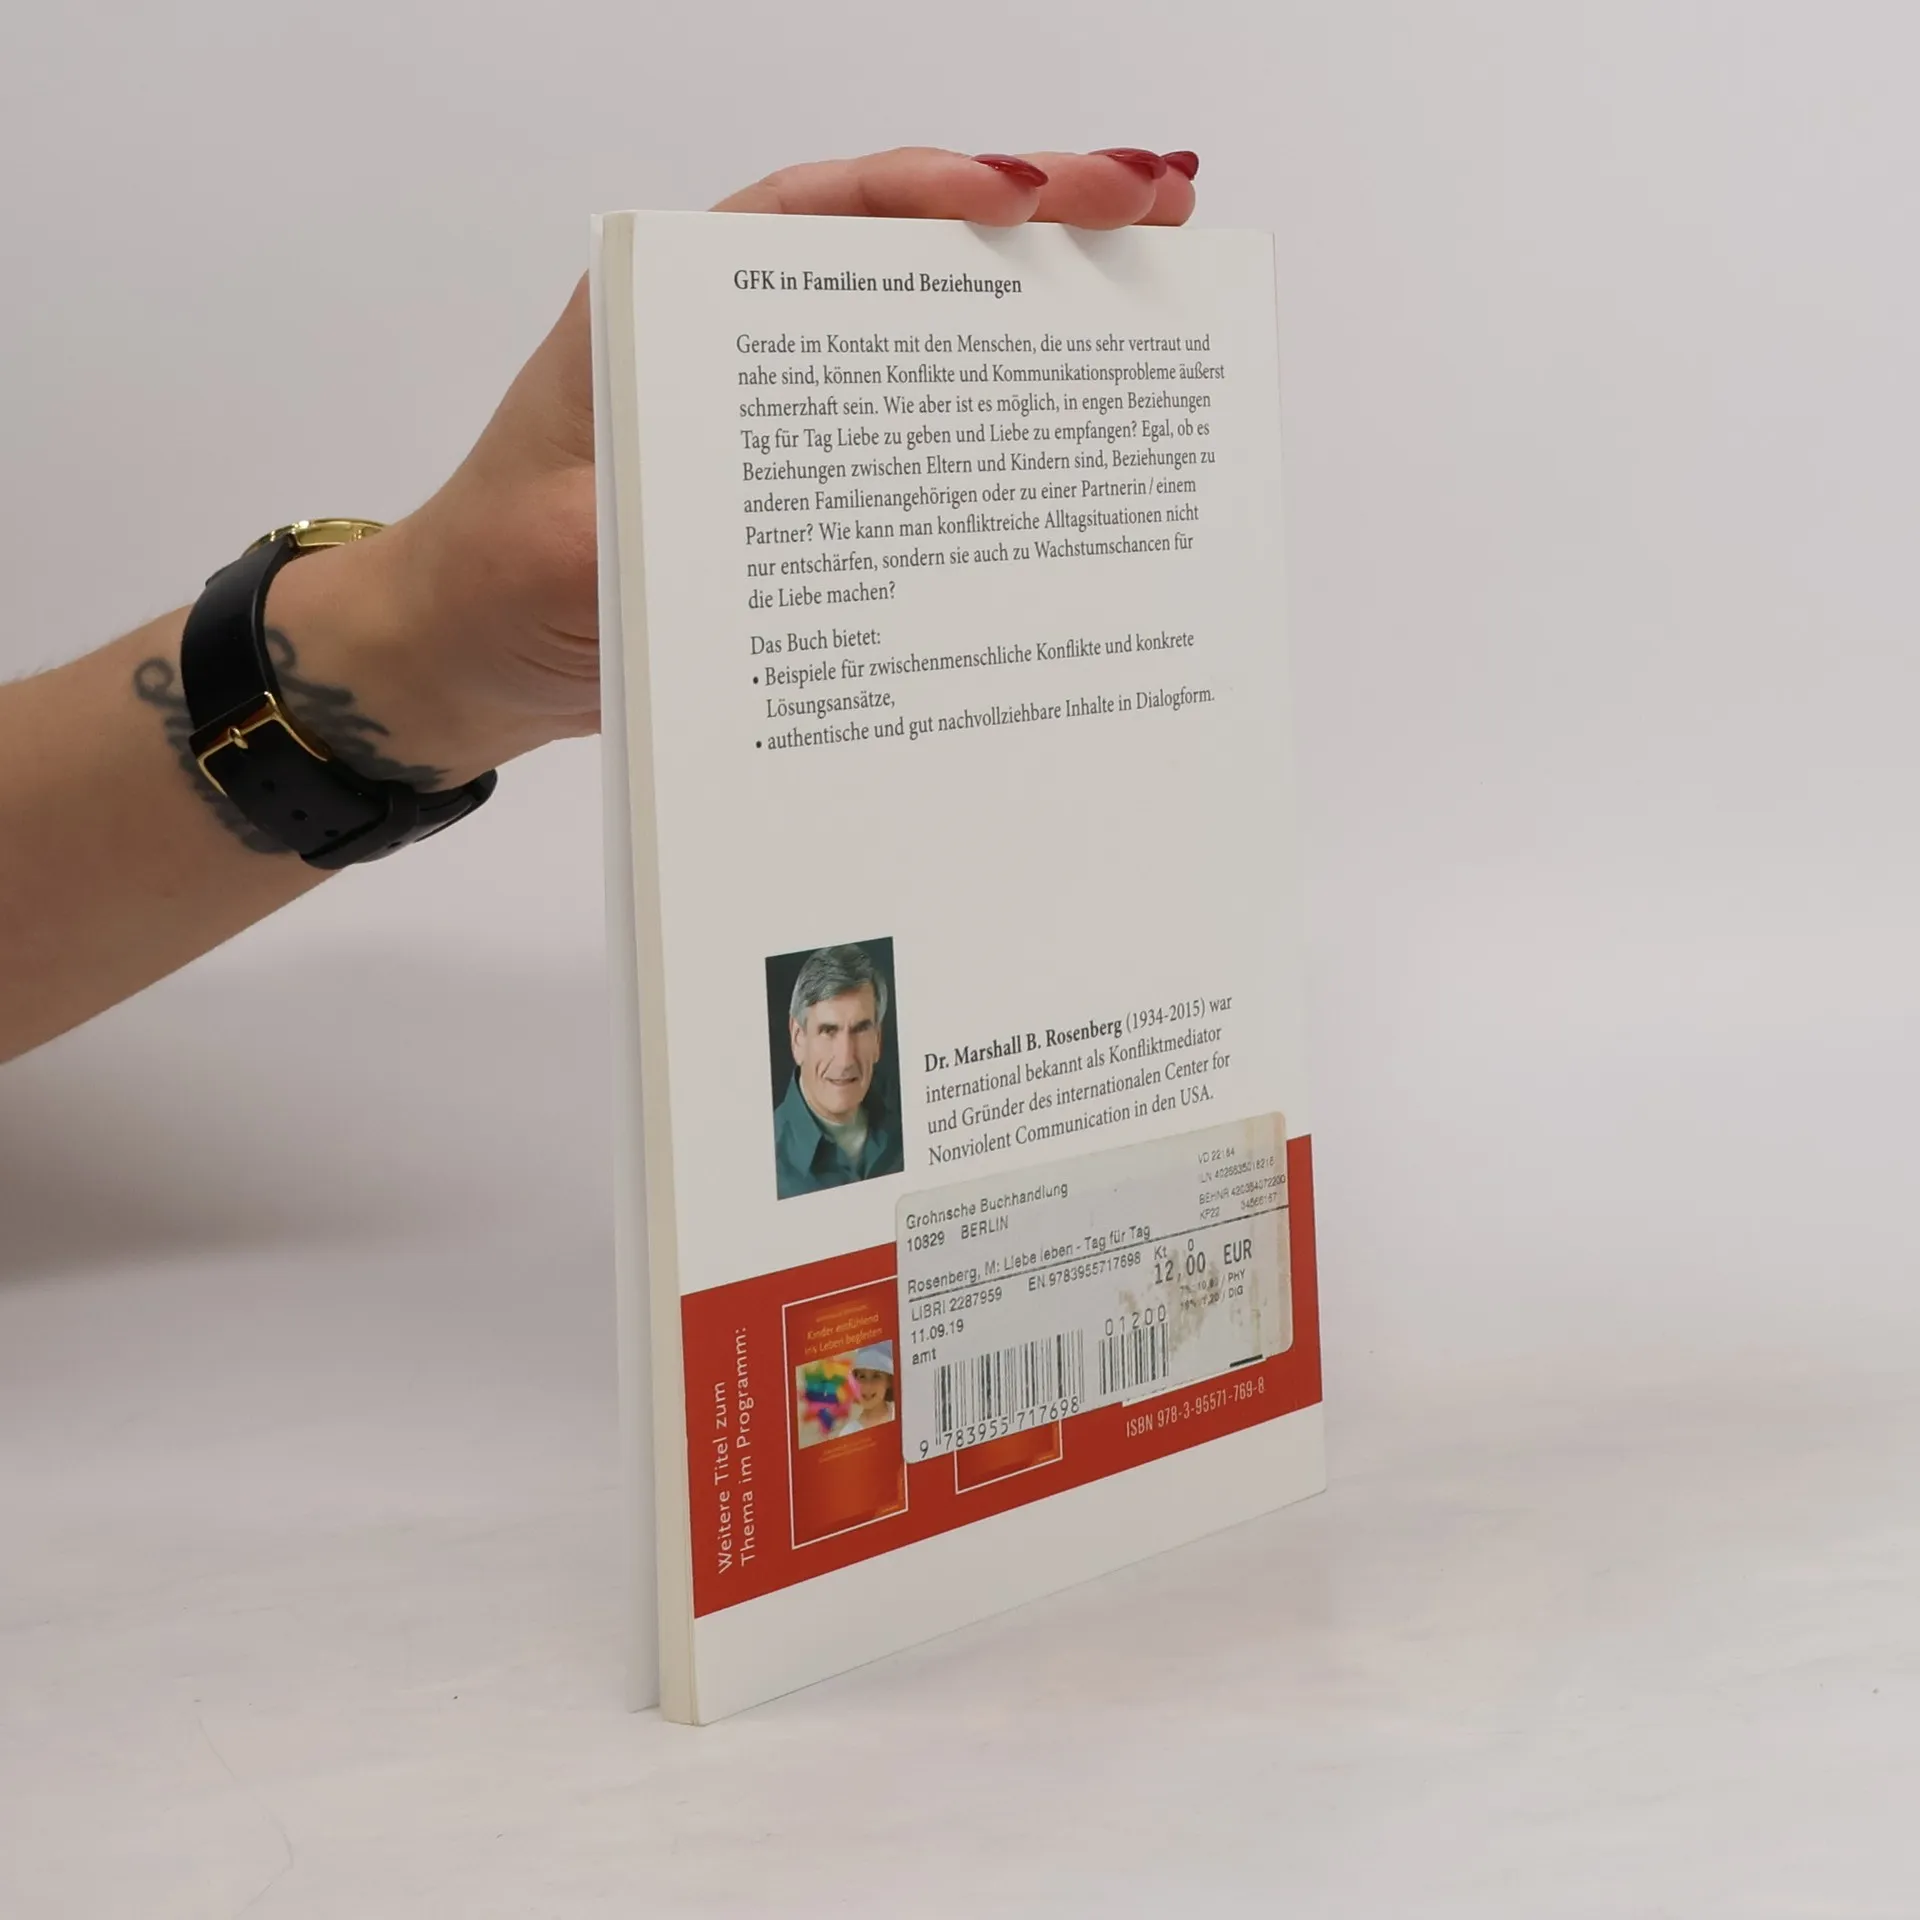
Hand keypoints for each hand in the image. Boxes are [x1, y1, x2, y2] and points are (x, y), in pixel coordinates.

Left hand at [278, 147, 1197, 783]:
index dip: (927, 194)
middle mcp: (735, 346)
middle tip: (1160, 200)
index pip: (813, 215)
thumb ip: (638, 533)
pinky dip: (995, 426)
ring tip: (1159, 275)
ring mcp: (778, 418)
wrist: (469, 661)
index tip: (1024, 195)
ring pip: (924, 339)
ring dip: (1037, 312)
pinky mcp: (806, 494)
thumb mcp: (555, 557)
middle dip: (1034, 218)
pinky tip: (1078, 423)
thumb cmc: (492, 586)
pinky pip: (915, 442)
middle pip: (901, 255)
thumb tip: (747, 540)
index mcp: (668, 315)